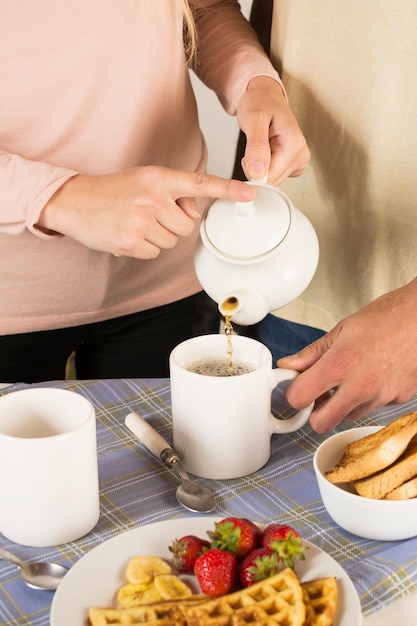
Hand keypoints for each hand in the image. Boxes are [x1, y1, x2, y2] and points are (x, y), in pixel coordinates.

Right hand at [36, 166, 254, 257]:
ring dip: (157, 236)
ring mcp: (140, 221)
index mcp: (158, 178)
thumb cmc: (114, 190)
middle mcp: (151, 198)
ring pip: (171, 241)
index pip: (200, 183)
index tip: (249, 194)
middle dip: (173, 224)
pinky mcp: (130, 242)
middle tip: (149, 214)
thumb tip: (195, 211)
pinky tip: (128, 234)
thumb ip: (175, 192)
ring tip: (135, 223)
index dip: (227, 190)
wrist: (74, 201)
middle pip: (187, 225)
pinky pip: (154, 253)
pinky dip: (143, 247)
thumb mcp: (145, 180)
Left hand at [236, 76, 309, 184]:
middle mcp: (302, 154)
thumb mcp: (253, 119)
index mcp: (295, 144)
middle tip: (254, 146)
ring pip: (273, 180)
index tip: (249, 153)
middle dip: (257, 169)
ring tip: (261, 145)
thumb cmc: (259, 103)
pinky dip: (266, 166)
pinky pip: (275, 176)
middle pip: (272, 181)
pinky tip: (267, 150)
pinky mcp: (295, 164)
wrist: (265, 97)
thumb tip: (258, 171)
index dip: (253, 170)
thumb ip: (256, 146)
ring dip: (260, 167)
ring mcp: (300, 160)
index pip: (270, 177)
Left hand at [277, 279, 416, 432]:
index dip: (294, 393)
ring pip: (348, 417)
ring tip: (348, 378)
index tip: (297, 386)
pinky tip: (372, 376)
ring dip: (342, 405)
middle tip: (318, 393)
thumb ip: (312, 353)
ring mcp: (380, 397)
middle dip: (314, 412)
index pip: (299, 398)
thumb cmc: (387, 317)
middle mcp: (359, 387)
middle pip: (321, 423)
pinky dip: (367, 398)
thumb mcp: (342, 329)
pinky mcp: (397, 400)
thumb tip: (288, 364)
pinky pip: (373, 407)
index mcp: (339, 364)